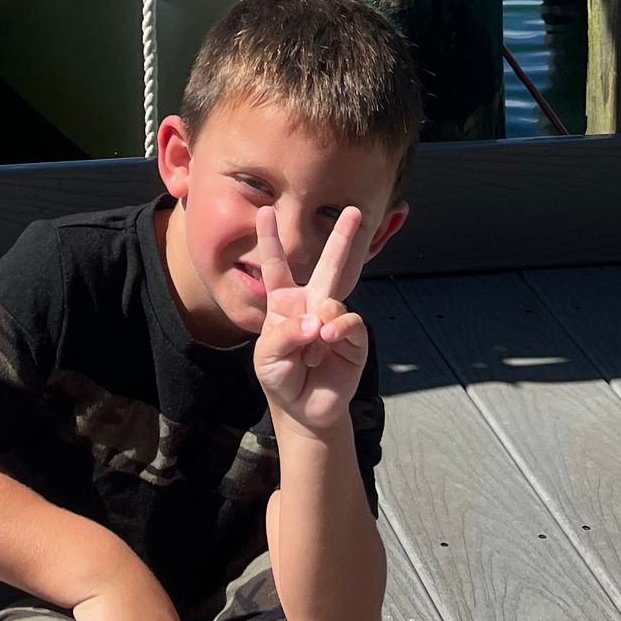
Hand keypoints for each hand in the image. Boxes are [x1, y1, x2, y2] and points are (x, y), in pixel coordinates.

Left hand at [252, 205, 370, 437]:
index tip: (266, 211)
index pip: (276, 267)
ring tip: (313, 348)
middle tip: (354, 210)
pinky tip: (329, 339)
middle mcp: (312, 304)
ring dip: (321, 319)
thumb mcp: (267, 357)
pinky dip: (339, 329)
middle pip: (328, 265)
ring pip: (335, 297)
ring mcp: (334, 319)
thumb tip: (316, 321)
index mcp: (285, 303)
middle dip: (342, 238)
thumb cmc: (280, 377)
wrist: (303, 409)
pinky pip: (350, 322)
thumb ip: (285, 335)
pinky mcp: (354, 338)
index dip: (271, 239)